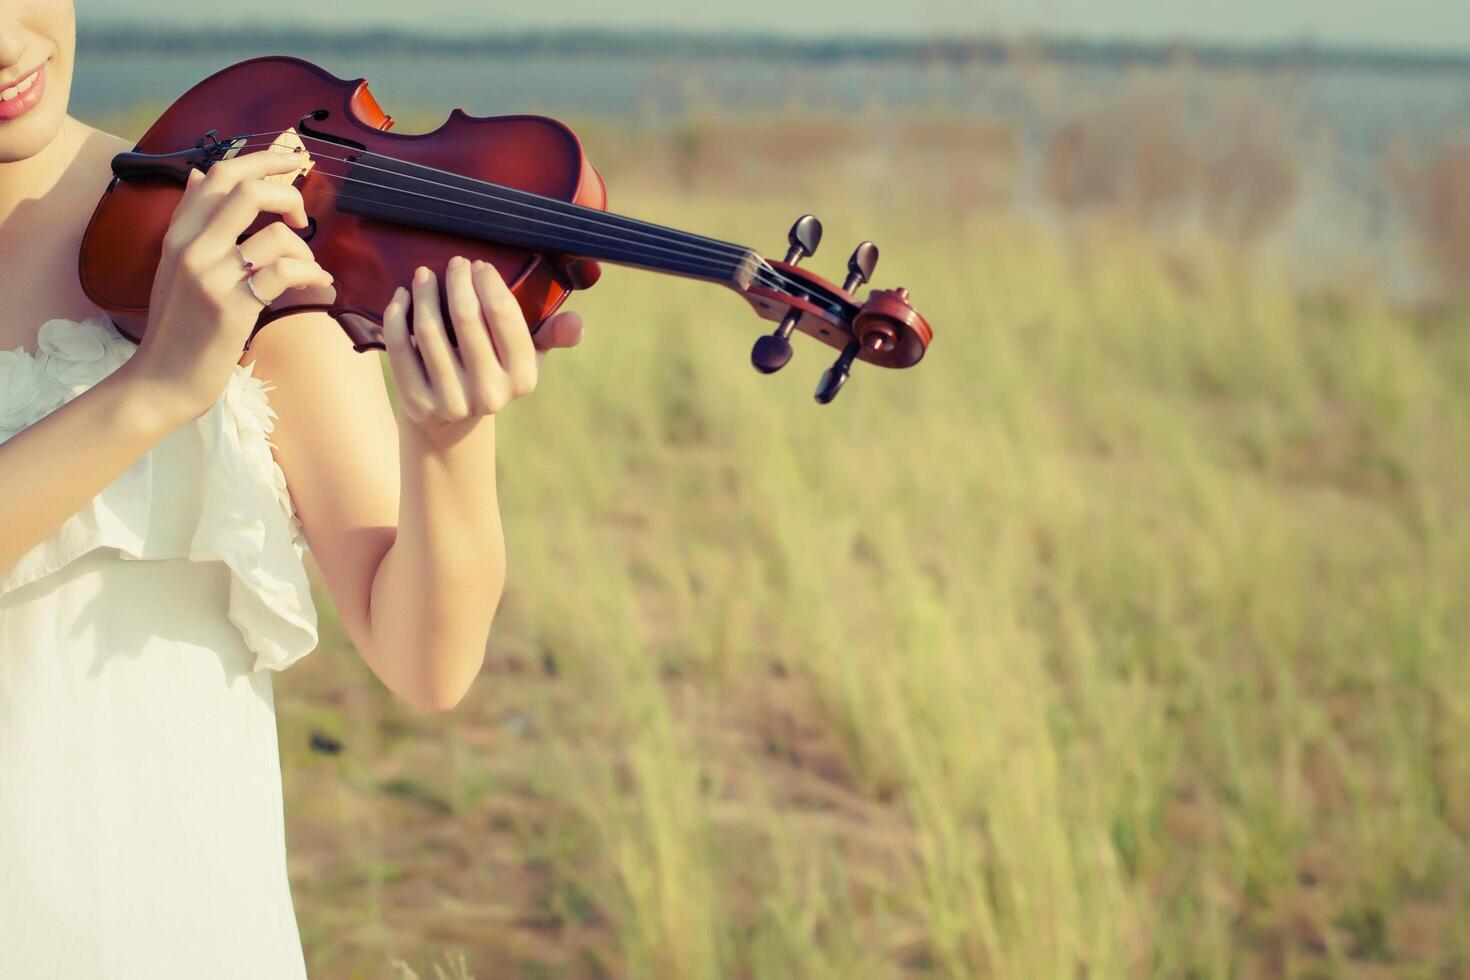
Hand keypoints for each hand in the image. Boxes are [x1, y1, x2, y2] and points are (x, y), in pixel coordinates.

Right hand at [124, 149, 334, 422]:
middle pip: (247, 191)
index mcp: (178, 235)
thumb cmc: (179, 327)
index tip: (294, 161)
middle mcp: (190, 248)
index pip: (219, 175)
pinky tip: (320, 286)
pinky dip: (312, 275)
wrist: (161, 381)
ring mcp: (210, 277)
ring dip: (304, 250)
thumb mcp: (174, 266)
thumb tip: (198, 173)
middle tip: (304, 217)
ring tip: (310, 273)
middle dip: (288, 193)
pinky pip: (285, 273)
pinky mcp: (231, 308)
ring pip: (274, 235)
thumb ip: (190, 221)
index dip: (263, 159)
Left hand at [381, 256, 583, 438]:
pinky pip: (401, 347)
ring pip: (429, 329)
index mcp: (523, 377)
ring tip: (424, 274)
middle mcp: (491, 394)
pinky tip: (402, 296)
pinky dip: (397, 315)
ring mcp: (452, 401)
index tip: (479, 265)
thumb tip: (576, 323)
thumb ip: (554, 334)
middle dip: (457, 280)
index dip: (488, 282)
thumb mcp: (528, 355)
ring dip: (424, 293)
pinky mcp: (417, 404)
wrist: (452, 422)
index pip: (503, 315)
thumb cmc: (494, 370)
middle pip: (466, 317)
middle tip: (454, 263)